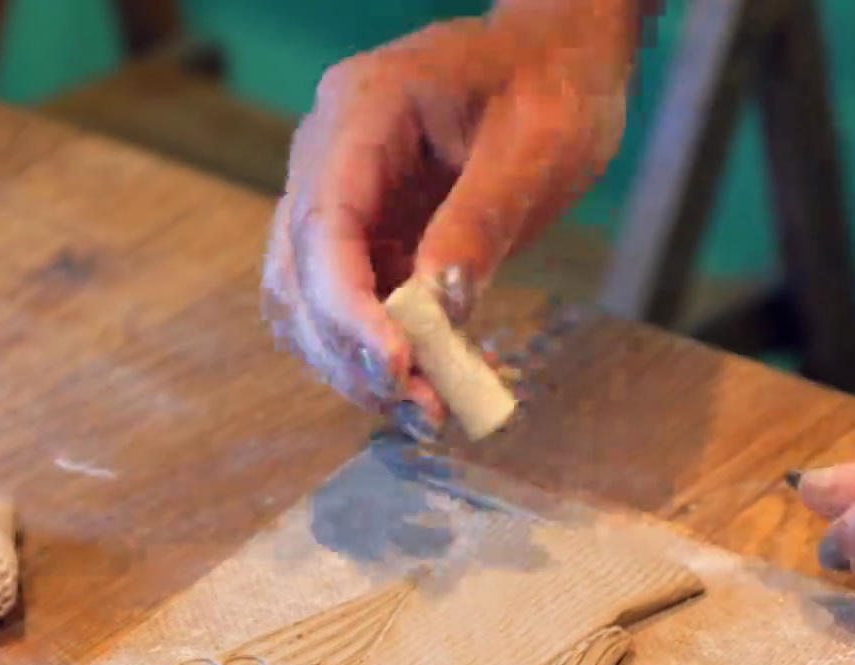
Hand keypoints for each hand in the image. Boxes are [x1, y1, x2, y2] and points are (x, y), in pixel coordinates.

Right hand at [262, 10, 631, 429]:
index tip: (396, 367)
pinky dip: (378, 356)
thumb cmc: (550, 85)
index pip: (324, 222)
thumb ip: (481, 223)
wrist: (556, 61)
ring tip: (428, 412)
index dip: (348, 306)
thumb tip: (439, 309)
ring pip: (307, 302)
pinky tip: (427, 388)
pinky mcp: (364, 235)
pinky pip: (347, 307)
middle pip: (298, 273)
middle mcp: (327, 152)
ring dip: (356, 367)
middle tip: (422, 408)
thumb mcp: (535, 146)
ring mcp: (339, 196)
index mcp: (361, 109)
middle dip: (350, 352)